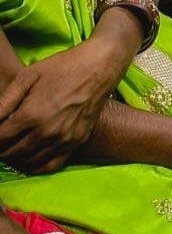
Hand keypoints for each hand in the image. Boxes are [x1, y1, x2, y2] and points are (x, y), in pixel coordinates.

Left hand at [0, 41, 124, 172]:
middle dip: (1, 149)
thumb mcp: (27, 77)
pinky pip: (49, 165)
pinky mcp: (76, 142)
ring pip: (27, 163)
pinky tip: (29, 156)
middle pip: (10, 154)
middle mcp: (46, 133)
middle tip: (3, 138)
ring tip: (13, 146)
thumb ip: (4, 102)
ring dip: (14, 158)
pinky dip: (34, 166)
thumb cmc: (62, 67)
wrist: (100, 67)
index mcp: (31, 115)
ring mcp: (63, 140)